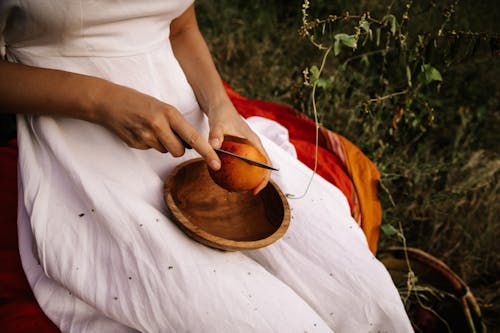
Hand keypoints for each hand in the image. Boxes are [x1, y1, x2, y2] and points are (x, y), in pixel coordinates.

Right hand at [94, 83, 220, 169]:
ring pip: (165, 151)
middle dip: (178, 147)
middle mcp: (158, 125)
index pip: (193, 137)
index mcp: (169, 113)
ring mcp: (146, 136)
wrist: (109, 102)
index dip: (207, 152)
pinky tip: (140, 131)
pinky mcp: (136, 144)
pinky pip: (151, 149)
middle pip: (179, 151)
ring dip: (162, 144)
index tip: (217, 164)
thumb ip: (177, 125)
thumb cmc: (141, 104)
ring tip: (151, 128)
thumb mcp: (163, 107)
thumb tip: (190, 145)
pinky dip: (149, 143)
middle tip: (167, 133)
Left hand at [205, 101, 270, 193]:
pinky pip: (240, 162)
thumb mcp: (218, 124)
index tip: (256, 189)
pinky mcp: (239, 148)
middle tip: (248, 192)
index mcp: (254, 142)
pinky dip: (236, 170)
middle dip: (258, 181)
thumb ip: (216, 135)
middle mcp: (253, 145)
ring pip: (251, 165)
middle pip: (261, 167)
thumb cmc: (221, 114)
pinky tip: (224, 177)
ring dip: (247, 177)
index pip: (265, 162)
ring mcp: (246, 147)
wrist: (219, 106)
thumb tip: (214, 147)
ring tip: (236, 188)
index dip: (264, 178)